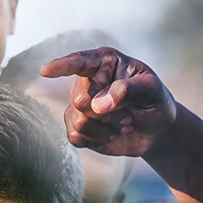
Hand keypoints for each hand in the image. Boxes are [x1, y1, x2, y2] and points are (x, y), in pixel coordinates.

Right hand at [38, 47, 178, 158]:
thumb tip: (98, 104)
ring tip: (124, 125)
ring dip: (105, 129)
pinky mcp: (78, 127)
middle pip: (80, 100)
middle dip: (108, 114)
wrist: (156, 129)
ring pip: (78, 121)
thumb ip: (129, 90)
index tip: (45, 71)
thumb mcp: (152, 90)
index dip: (61, 66)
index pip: (79, 62)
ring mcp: (81, 105)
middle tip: (129, 116)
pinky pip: (74, 136)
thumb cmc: (155, 102)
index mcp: (105, 63)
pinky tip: (111, 135)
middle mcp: (88, 81)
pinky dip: (96, 140)